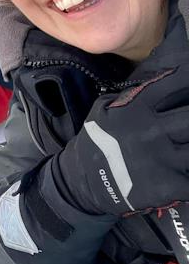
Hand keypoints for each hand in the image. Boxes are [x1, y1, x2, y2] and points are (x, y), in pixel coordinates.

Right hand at [56, 61, 188, 215]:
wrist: (84, 180)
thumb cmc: (97, 140)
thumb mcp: (104, 108)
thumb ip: (132, 95)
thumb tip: (160, 81)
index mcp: (138, 108)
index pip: (175, 84)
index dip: (186, 79)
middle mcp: (153, 130)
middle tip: (185, 119)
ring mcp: (164, 159)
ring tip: (183, 141)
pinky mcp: (171, 185)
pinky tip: (184, 167)